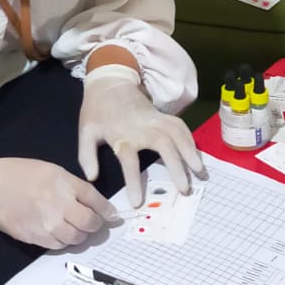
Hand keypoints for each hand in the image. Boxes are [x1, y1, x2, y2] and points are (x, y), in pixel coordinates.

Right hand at [0, 156, 119, 248]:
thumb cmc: (21, 174)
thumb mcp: (52, 171)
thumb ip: (73, 187)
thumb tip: (93, 203)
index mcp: (64, 184)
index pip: (95, 201)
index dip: (108, 211)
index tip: (113, 216)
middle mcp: (59, 205)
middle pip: (89, 223)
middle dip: (96, 225)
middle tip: (94, 223)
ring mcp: (47, 224)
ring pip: (76, 238)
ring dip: (80, 235)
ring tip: (76, 228)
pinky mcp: (35, 238)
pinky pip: (59, 245)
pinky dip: (64, 241)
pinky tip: (60, 232)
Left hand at [79, 65, 204, 207]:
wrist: (110, 82)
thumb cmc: (97, 110)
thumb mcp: (85, 132)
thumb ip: (87, 156)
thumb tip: (92, 178)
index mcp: (122, 134)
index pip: (129, 161)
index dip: (134, 182)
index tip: (138, 202)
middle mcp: (143, 127)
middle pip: (164, 146)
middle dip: (177, 167)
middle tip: (185, 189)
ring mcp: (156, 119)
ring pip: (178, 134)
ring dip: (190, 152)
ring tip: (200, 172)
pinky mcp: (163, 115)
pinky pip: (181, 127)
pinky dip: (190, 140)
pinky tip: (196, 155)